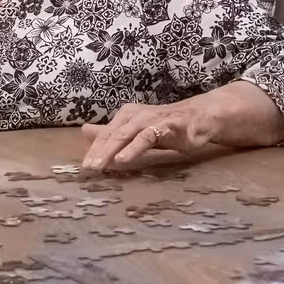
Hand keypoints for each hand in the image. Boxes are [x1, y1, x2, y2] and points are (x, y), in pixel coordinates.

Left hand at [81, 100, 218, 172]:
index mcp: (126, 116)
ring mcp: (151, 120)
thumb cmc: (166, 126)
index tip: (83, 167)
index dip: (94, 149)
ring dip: (111, 149)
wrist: (200, 117)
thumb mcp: (135, 130)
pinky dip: (134, 148)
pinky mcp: (167, 126)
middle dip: (98, 151)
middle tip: (87, 168)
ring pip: (126, 134)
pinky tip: (123, 159)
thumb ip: (111, 133)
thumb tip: (84, 132)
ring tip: (100, 164)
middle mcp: (135, 115)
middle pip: (112, 134)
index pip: (105, 134)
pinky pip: (147, 137)